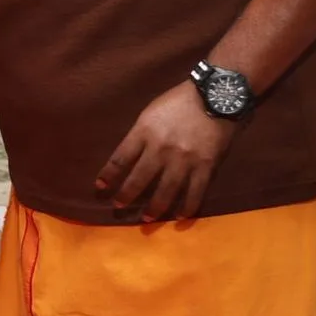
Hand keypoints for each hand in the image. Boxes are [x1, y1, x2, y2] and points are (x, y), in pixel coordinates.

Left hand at [95, 81, 236, 221]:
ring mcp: (184, 160)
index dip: (109, 174)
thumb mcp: (151, 111)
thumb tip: (129, 155)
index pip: (121, 157)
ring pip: (166, 191)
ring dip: (154, 208)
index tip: (100, 186)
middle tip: (118, 207)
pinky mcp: (205, 167)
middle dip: (126, 195)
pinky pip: (195, 193)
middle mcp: (161, 148)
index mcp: (145, 131)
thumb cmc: (179, 101)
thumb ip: (141, 133)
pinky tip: (179, 217)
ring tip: (146, 219)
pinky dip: (187, 208)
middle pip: (139, 178)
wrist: (214, 96)